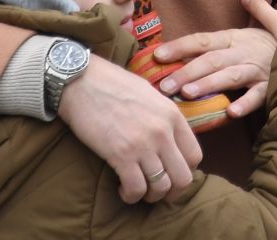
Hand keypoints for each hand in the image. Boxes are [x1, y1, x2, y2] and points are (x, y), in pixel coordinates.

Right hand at [55, 53, 200, 203]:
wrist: (81, 80)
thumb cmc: (112, 85)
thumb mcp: (149, 94)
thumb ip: (163, 117)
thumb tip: (170, 140)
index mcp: (172, 115)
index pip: (195, 155)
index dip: (185, 171)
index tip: (171, 175)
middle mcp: (163, 131)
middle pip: (183, 178)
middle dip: (172, 192)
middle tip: (157, 192)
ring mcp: (143, 143)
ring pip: (161, 187)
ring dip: (150, 196)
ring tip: (137, 190)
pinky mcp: (121, 154)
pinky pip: (136, 189)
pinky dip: (130, 196)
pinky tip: (122, 189)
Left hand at [153, 23, 276, 119]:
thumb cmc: (261, 44)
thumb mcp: (238, 37)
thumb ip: (211, 42)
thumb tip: (176, 42)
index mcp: (232, 38)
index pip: (202, 40)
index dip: (179, 47)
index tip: (156, 56)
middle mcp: (243, 51)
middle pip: (212, 60)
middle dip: (187, 71)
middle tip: (164, 86)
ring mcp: (257, 68)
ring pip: (231, 76)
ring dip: (210, 83)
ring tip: (188, 94)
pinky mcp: (271, 85)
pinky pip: (257, 95)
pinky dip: (245, 103)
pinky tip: (230, 113)